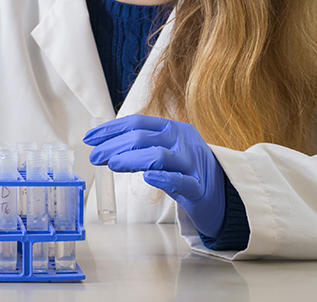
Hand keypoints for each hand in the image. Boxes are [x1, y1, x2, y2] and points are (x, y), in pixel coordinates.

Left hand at [84, 115, 226, 237]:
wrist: (226, 192)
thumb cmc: (188, 170)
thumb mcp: (168, 150)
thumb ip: (143, 146)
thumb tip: (106, 147)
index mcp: (173, 129)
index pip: (137, 123)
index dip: (111, 129)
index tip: (90, 138)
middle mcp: (183, 141)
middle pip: (142, 138)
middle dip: (113, 146)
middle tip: (95, 157)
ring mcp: (192, 163)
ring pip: (159, 156)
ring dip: (131, 159)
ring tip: (111, 165)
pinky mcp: (199, 188)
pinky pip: (180, 180)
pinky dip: (163, 178)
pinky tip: (147, 178)